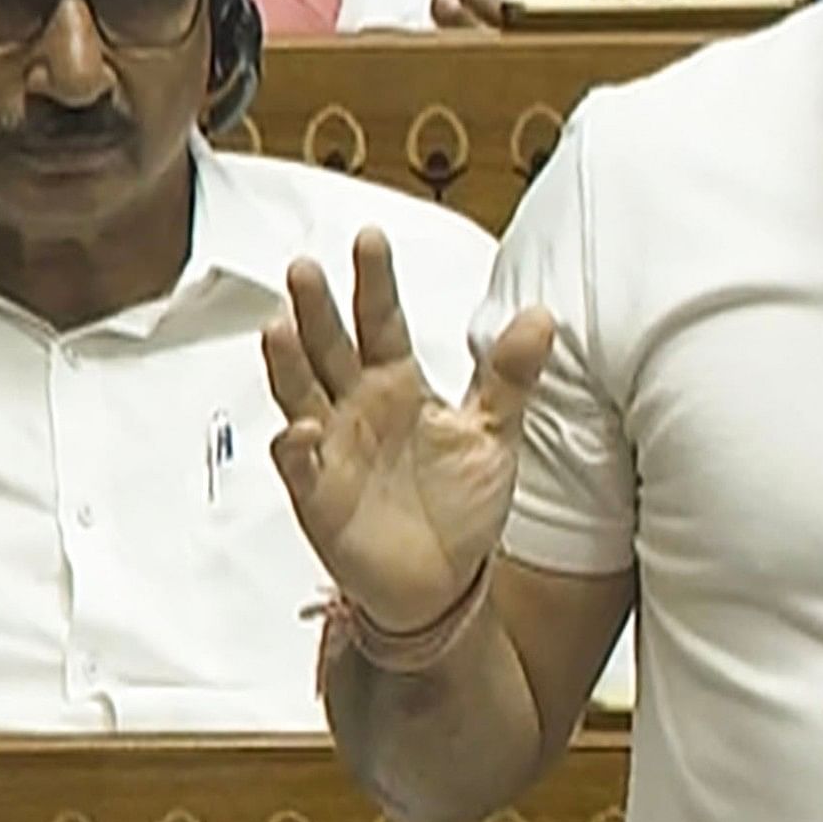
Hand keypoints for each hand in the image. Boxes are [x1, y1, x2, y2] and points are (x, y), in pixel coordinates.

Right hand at [264, 228, 557, 634]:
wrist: (442, 582)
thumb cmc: (460, 505)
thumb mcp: (493, 434)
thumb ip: (511, 375)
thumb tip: (542, 315)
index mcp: (397, 383)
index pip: (382, 321)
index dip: (375, 282)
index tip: (370, 239)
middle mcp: (356, 406)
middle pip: (329, 346)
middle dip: (316, 308)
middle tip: (304, 269)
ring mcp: (331, 446)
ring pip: (300, 392)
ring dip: (287, 362)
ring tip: (280, 328)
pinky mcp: (317, 493)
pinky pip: (297, 463)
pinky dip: (295, 446)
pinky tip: (300, 429)